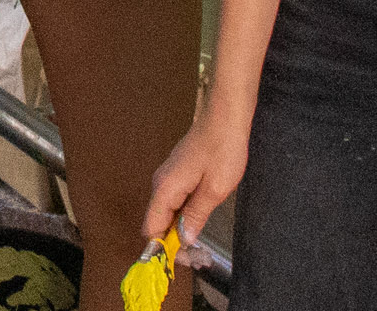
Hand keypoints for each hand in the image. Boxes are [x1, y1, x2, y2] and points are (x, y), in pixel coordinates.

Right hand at [141, 105, 249, 251]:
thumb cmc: (222, 150)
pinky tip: (199, 220)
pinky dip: (182, 215)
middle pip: (156, 222)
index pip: (150, 229)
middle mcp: (161, 183)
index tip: (185, 260)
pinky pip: (173, 201)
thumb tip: (183, 239)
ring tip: (200, 244)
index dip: (163, 249)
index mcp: (165, 189)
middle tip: (198, 256)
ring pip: (165, 212)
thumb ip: (195, 216)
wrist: (226, 116)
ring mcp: (168, 176)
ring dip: (178, 230)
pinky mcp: (178, 172)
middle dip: (172, 242)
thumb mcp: (214, 189)